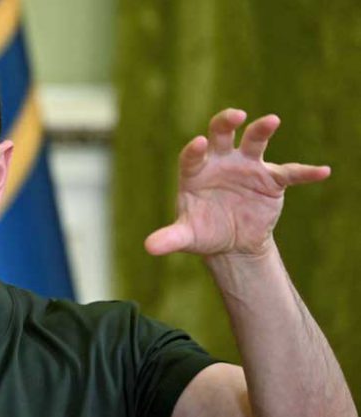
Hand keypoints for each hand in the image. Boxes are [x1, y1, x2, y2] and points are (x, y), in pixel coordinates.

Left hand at [145, 108, 329, 256]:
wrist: (231, 241)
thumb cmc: (204, 231)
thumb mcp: (187, 236)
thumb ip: (170, 238)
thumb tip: (149, 247)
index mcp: (195, 170)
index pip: (193, 154)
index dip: (195, 149)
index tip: (199, 144)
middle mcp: (220, 161)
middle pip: (221, 134)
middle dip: (226, 122)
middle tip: (235, 115)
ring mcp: (247, 166)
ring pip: (254, 141)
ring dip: (262, 130)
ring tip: (271, 120)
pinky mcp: (270, 179)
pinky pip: (289, 172)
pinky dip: (305, 172)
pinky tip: (321, 172)